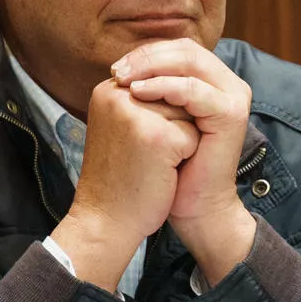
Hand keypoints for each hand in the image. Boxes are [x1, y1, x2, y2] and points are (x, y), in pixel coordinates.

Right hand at [52, 79, 200, 289]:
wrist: (107, 221)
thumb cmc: (120, 175)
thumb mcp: (123, 125)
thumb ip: (145, 99)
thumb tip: (185, 81)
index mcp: (108, 89)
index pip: (161, 81)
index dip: (163, 115)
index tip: (142, 141)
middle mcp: (118, 94)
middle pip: (177, 94)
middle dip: (173, 125)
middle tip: (145, 154)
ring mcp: (136, 113)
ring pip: (188, 112)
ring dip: (181, 138)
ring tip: (152, 161)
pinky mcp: (157, 136)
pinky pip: (194, 134)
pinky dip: (186, 155)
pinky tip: (161, 172)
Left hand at [112, 39, 256, 280]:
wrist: (192, 206)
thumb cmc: (170, 168)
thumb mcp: (157, 121)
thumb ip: (152, 91)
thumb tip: (121, 66)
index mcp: (214, 82)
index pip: (179, 49)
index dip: (146, 53)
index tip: (115, 69)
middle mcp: (229, 84)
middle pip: (186, 49)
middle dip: (147, 56)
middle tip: (118, 70)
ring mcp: (234, 97)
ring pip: (190, 62)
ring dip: (152, 66)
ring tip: (124, 79)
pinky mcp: (232, 114)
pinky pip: (194, 89)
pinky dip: (164, 87)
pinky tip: (138, 94)